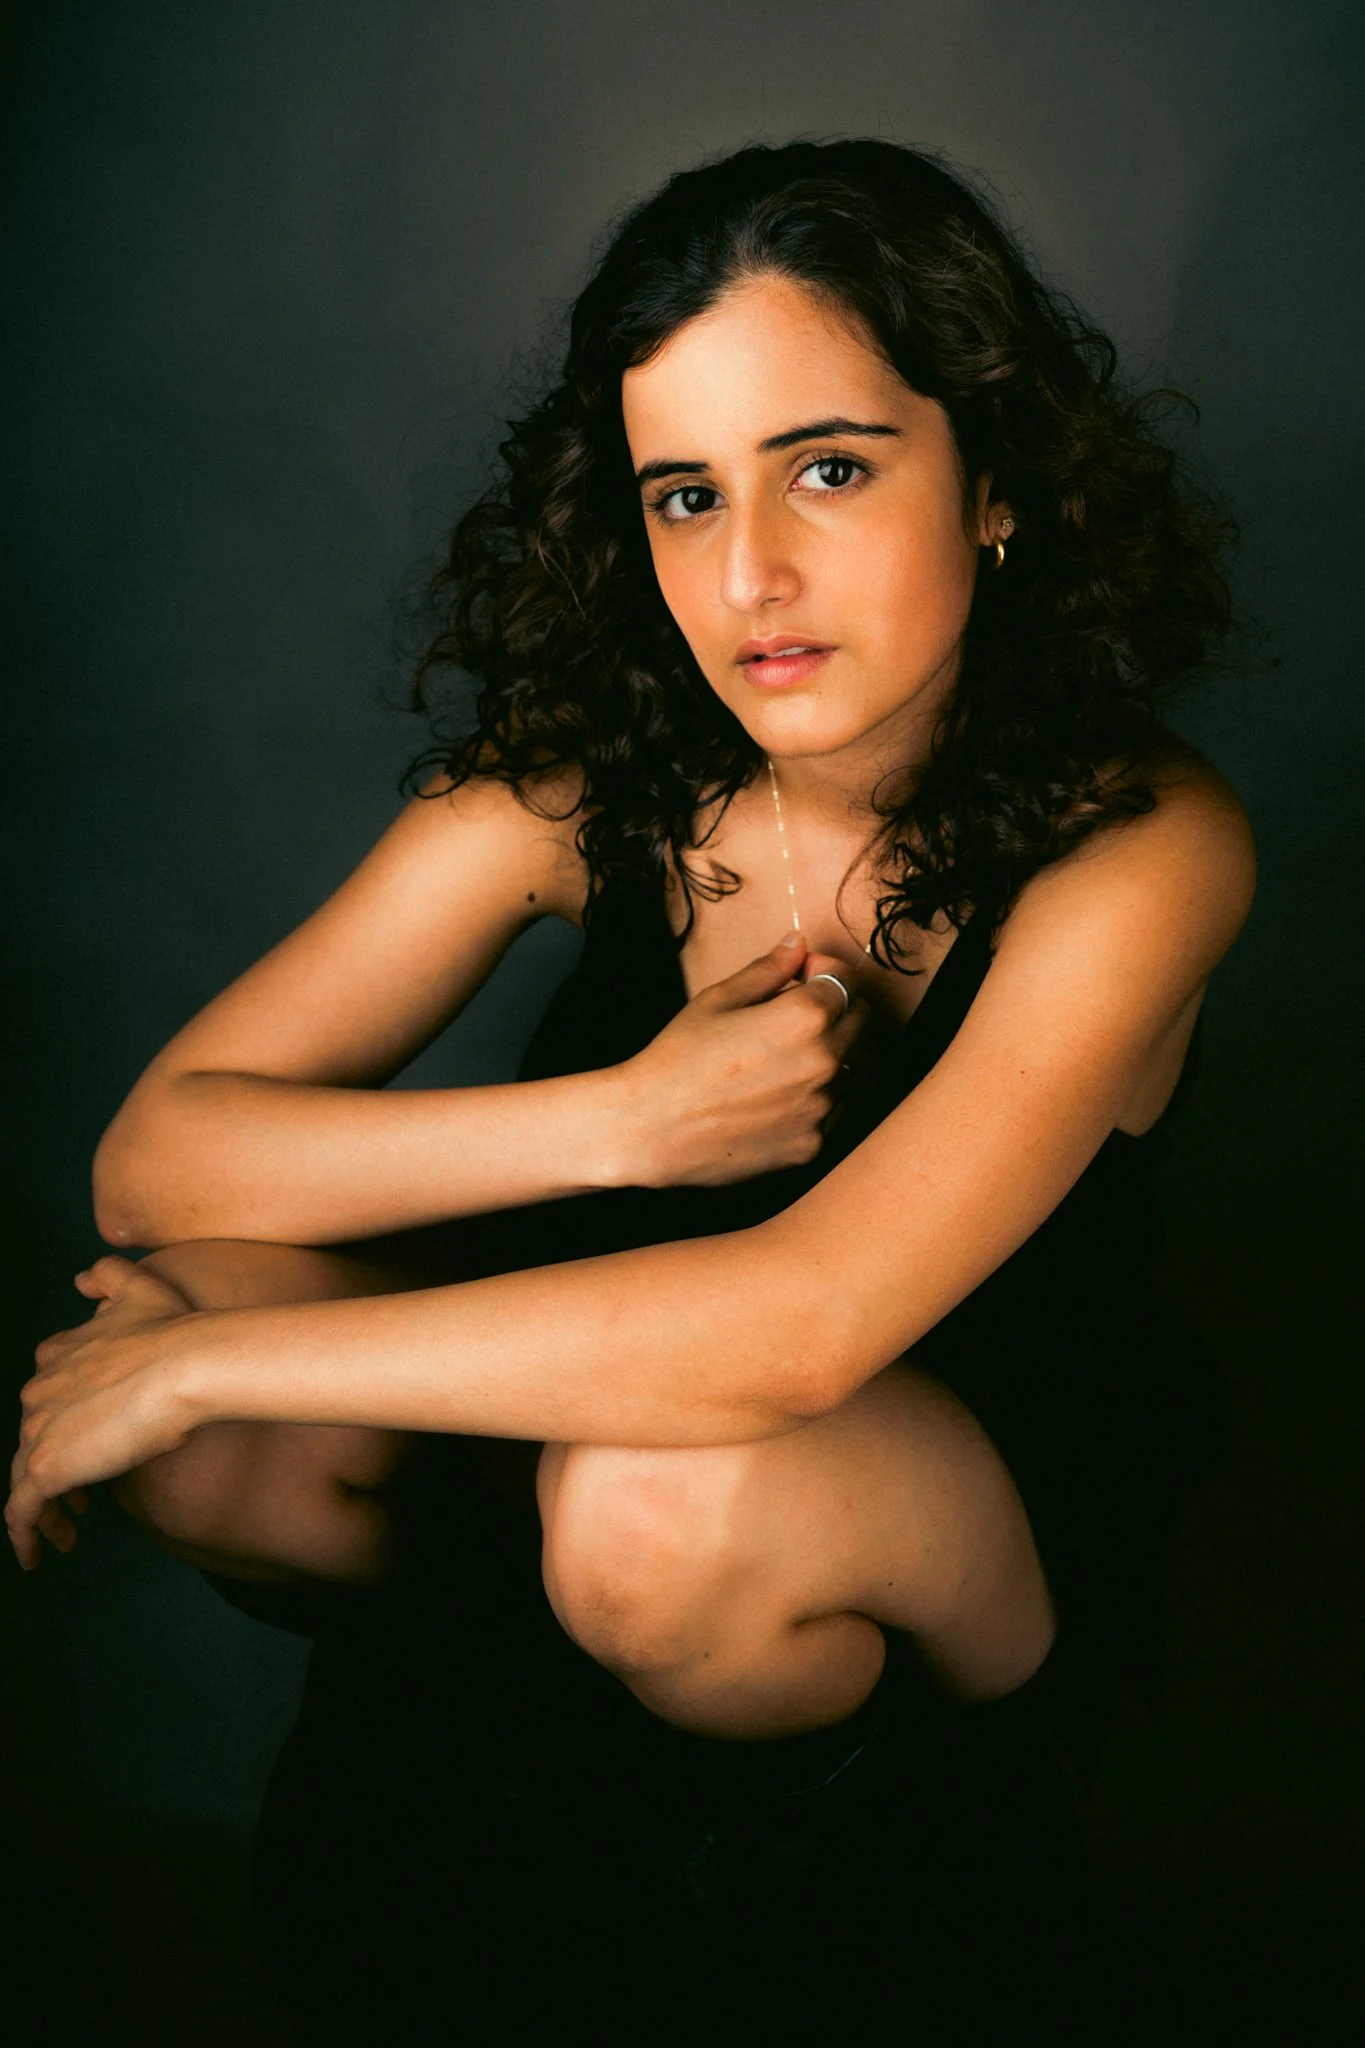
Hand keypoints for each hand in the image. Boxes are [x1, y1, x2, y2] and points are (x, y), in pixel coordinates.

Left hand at [8, 1257, 198, 1570]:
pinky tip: (40, 1553)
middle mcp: (38, 1392)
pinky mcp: (45, 1468)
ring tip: (65, 1528)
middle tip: (82, 1494)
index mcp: (57, 1357)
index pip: (46, 1397)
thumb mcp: (139, 1287)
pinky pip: (21, 1511)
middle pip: (33, 1438)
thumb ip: (106, 1277)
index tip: (85, 1442)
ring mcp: (38, 1431)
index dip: (62, 1422)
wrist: (187, 1365)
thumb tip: (81, 1280)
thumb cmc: (174, 1330)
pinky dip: (25, 1534)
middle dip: (54, 1465)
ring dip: (41, 1505)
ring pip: (24, 1478)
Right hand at [623, 932, 870, 1187]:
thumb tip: (796, 945)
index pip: (845, 981)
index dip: (823, 970)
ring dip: (830, 1054)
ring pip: (853, 1068)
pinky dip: (816, 1097)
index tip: (803, 975)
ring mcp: (822, 1108)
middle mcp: (825, 1062)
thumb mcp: (718, 1000)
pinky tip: (776, 1095)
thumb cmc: (677, 1059)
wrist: (650, 1129)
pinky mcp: (813, 1144)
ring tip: (781, 1057)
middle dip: (835, 1009)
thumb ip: (767, 970)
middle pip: (859, 1021)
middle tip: (793, 1014)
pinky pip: (833, 1111)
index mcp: (804, 1018)